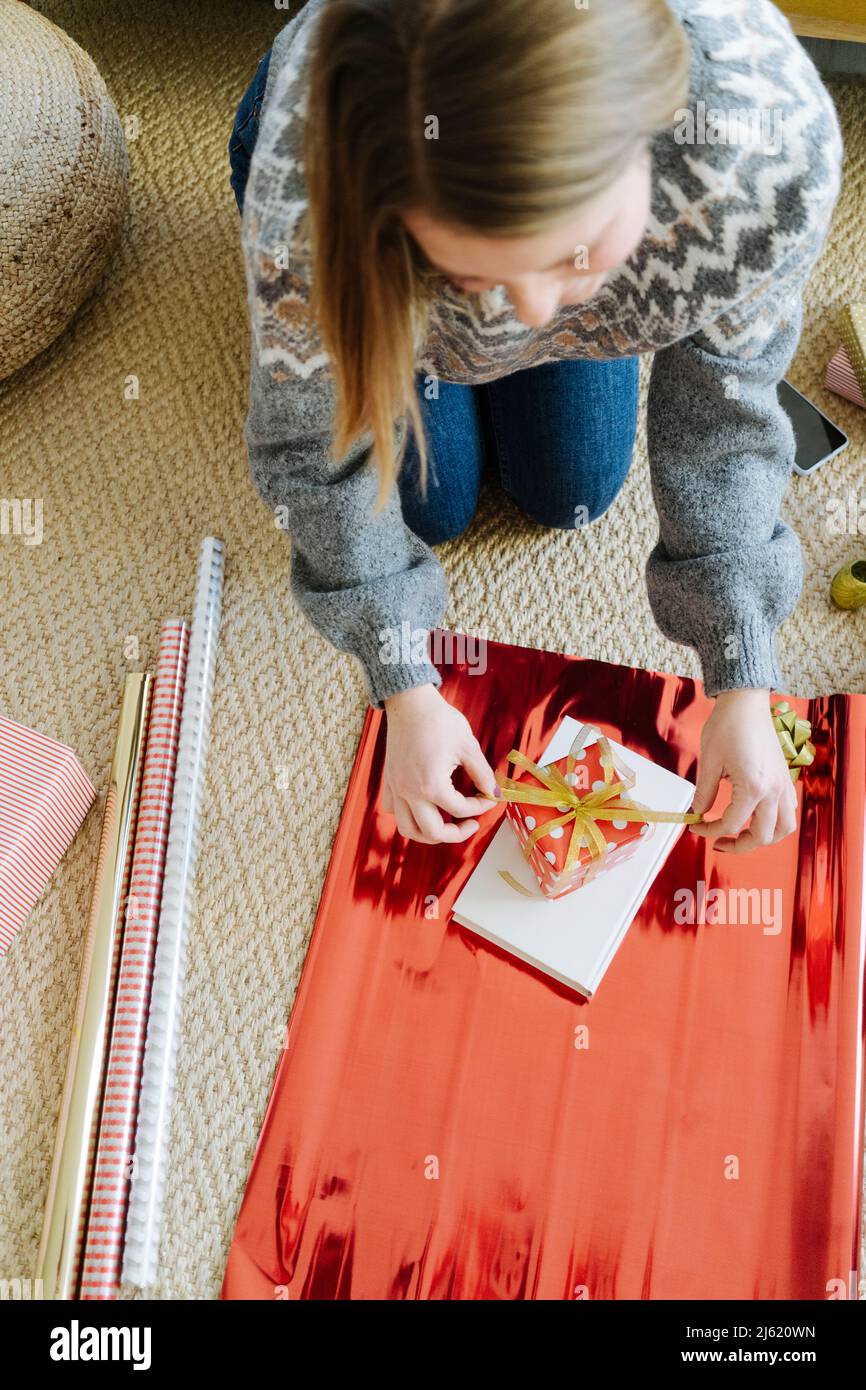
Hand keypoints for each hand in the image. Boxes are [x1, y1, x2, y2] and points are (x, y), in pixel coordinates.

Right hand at [381, 684, 500, 843]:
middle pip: (432, 832)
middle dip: (456, 833)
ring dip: (428, 833)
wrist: (410, 702)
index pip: (460, 809)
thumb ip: (483, 774)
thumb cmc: (440, 721)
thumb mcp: (468, 747)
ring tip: (446, 825)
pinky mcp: (390, 781)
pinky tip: (422, 806)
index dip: (481, 806)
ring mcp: (397, 788)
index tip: (490, 797)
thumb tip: (495, 792)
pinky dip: (407, 815)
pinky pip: (393, 809)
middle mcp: (410, 792)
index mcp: (432, 786)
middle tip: (471, 824)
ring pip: (407, 828)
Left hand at [689, 688, 797, 852]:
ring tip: (742, 836)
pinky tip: (756, 817)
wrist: (746, 703)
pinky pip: (788, 812)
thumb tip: (699, 813)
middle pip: (762, 836)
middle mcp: (773, 790)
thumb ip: (703, 793)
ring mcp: (783, 785)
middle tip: (718, 840)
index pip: (731, 825)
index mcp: (753, 788)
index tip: (696, 827)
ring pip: (783, 829)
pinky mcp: (785, 779)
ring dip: (763, 838)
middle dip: (738, 845)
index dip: (710, 831)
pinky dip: (775, 822)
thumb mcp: (709, 762)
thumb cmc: (727, 726)